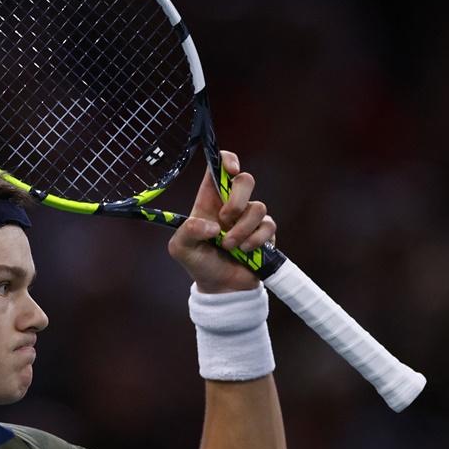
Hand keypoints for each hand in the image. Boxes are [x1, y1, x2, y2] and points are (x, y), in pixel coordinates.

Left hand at [167, 150, 275, 292]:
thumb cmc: (199, 262)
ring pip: (258, 207)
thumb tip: (212, 226)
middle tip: (225, 219)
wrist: (221, 287)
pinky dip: (255, 240)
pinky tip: (244, 251)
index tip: (231, 171)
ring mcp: (250, 217)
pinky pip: (268, 226)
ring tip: (228, 246)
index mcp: (209, 199)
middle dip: (237, 199)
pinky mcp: (265, 232)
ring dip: (242, 229)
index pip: (220, 166)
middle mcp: (231, 203)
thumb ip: (188, 232)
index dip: (228, 160)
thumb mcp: (181, 248)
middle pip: (246, 180)